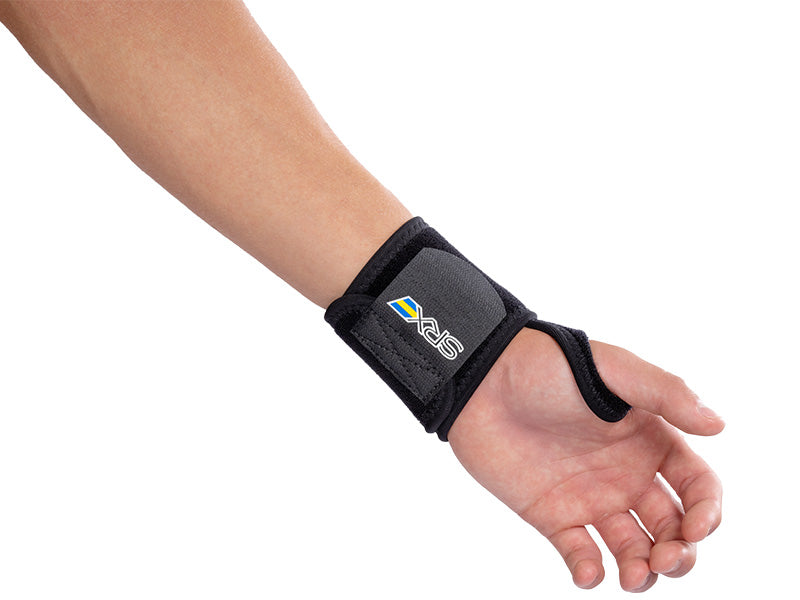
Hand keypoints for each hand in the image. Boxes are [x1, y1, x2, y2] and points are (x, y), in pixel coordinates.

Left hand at [449, 328, 723, 591]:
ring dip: (642, 572)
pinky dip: (589, 571)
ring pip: (633, 550)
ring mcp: (590, 497)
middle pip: (672, 528)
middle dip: (680, 553)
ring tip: (632, 577)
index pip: (696, 487)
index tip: (696, 529)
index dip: (706, 512)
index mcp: (650, 440)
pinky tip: (588, 571)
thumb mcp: (611, 369)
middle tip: (665, 560)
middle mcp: (627, 474)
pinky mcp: (552, 514)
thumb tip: (719, 425)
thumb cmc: (546, 365)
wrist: (481, 379)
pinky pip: (580, 553)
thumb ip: (665, 393)